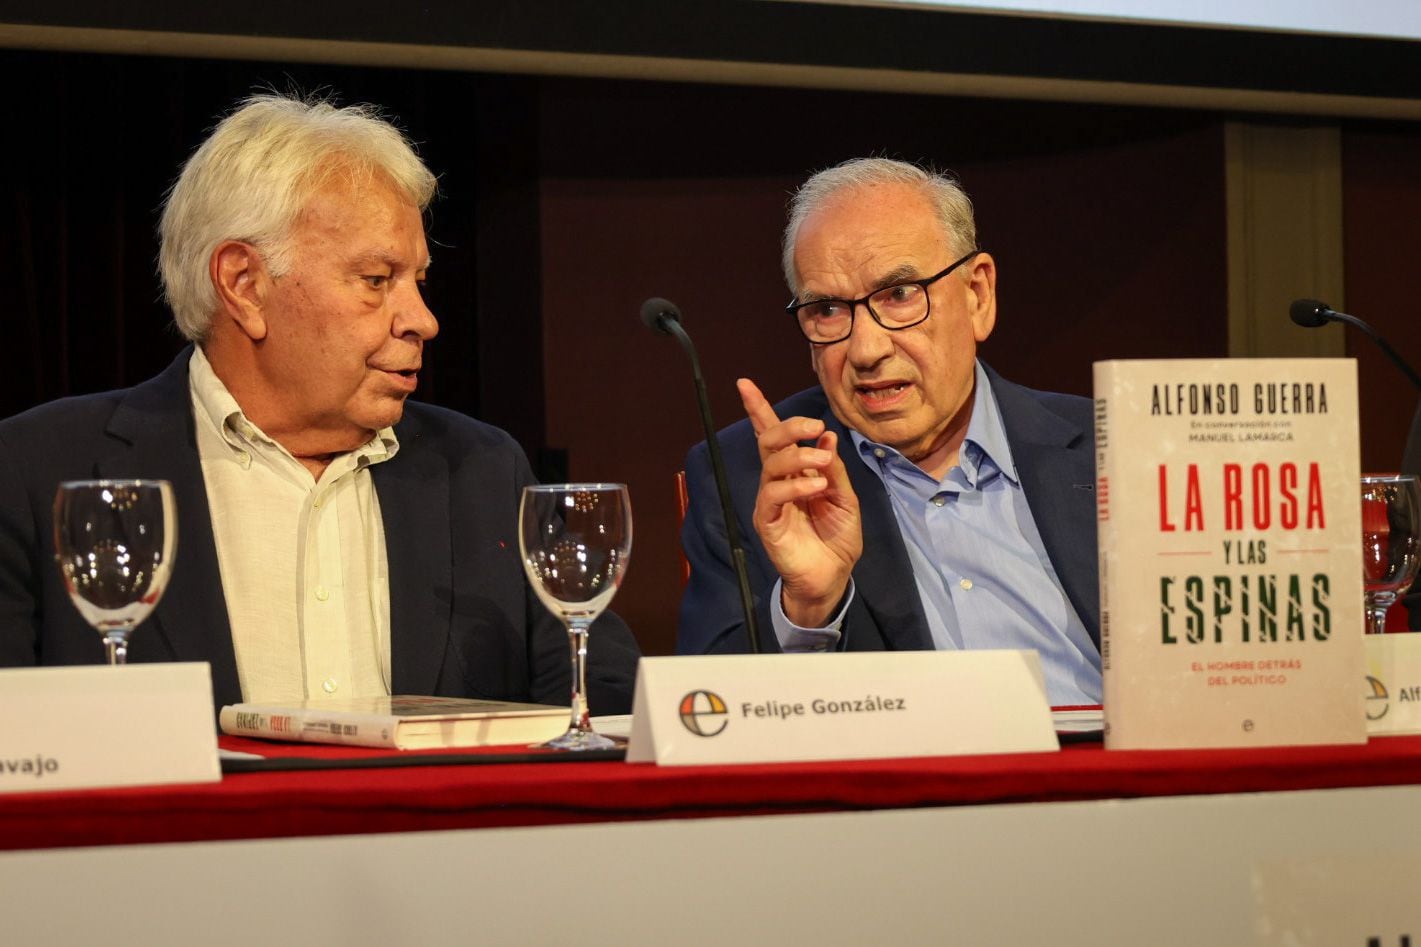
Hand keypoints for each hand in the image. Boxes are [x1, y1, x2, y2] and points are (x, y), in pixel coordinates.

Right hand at [738, 378, 862, 626]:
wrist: (833, 577)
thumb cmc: (836, 538)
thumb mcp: (845, 498)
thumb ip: (833, 469)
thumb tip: (826, 436)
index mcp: (794, 473)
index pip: (772, 436)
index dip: (758, 409)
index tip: (745, 384)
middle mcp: (777, 482)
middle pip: (768, 441)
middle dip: (789, 426)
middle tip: (815, 426)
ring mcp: (770, 502)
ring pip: (771, 464)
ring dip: (800, 456)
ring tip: (823, 464)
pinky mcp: (767, 522)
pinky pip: (772, 495)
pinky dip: (795, 485)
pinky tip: (815, 487)